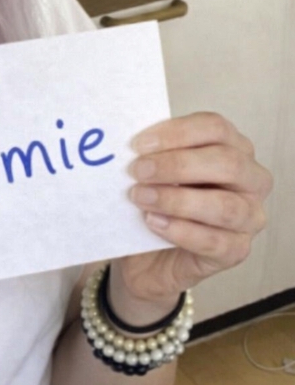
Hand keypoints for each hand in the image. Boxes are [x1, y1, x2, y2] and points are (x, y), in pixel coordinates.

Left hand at [113, 112, 271, 309]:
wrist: (150, 256)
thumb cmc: (159, 203)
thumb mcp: (156, 172)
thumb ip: (154, 155)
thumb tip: (134, 146)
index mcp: (233, 147)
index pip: (215, 128)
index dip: (178, 133)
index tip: (139, 144)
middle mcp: (250, 179)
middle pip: (227, 163)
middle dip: (177, 165)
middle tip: (138, 170)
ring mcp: (249, 217)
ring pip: (224, 206)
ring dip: (177, 200)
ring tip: (141, 197)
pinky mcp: (237, 250)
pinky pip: (215, 241)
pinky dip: (181, 231)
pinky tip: (154, 223)